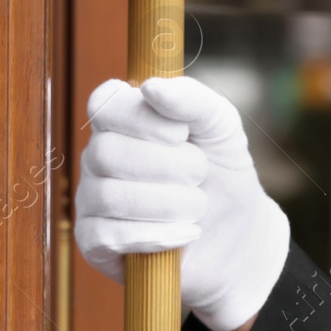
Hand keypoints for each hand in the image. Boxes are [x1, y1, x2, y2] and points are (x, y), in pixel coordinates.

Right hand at [74, 76, 289, 330]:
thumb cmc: (221, 173)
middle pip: (107, 152)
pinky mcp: (95, 243)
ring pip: (109, 196)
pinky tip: (186, 233)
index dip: (142, 119)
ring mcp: (92, 199)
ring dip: (169, 203)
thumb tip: (150, 88)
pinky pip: (108, 236)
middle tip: (199, 174)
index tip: (181, 134)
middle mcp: (99, 156)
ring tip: (198, 206)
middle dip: (168, 166)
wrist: (238, 235)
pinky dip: (157, 235)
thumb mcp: (221, 127)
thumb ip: (193, 99)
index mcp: (122, 121)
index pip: (104, 104)